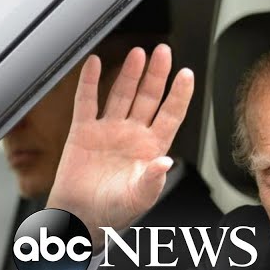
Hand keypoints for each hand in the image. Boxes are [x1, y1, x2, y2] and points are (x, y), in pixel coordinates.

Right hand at [47, 44, 193, 248]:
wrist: (82, 218)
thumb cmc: (115, 211)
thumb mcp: (139, 198)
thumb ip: (152, 180)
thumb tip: (165, 162)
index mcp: (151, 148)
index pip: (170, 115)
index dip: (179, 95)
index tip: (187, 74)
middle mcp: (133, 134)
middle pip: (148, 98)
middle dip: (156, 75)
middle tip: (163, 51)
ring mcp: (109, 131)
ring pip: (122, 95)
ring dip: (130, 74)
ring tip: (139, 53)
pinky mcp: (84, 132)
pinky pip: (87, 102)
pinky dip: (90, 83)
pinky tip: (95, 63)